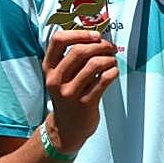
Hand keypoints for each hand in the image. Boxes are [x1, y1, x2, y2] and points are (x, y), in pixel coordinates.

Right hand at [42, 29, 118, 153]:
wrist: (66, 129)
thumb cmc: (67, 96)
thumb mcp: (60, 77)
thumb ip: (71, 58)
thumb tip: (96, 38)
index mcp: (49, 69)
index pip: (58, 41)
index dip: (79, 33)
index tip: (94, 35)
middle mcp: (56, 80)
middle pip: (79, 51)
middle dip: (100, 45)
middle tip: (110, 47)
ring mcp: (70, 93)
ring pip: (94, 64)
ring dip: (109, 58)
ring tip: (112, 61)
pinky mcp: (85, 103)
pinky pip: (104, 80)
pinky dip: (113, 71)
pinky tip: (114, 72)